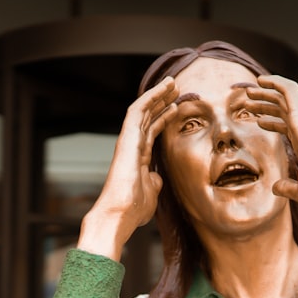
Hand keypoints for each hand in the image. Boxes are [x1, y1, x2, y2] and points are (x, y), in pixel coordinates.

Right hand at [81, 77, 178, 257]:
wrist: (121, 214)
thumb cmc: (133, 209)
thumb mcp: (152, 193)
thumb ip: (155, 181)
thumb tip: (158, 177)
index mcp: (138, 157)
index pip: (151, 131)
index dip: (164, 118)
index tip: (176, 107)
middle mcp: (132, 146)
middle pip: (148, 117)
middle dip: (162, 102)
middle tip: (176, 89)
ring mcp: (128, 140)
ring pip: (143, 110)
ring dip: (157, 95)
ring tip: (172, 83)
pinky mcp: (126, 137)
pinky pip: (137, 110)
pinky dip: (150, 97)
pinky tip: (163, 88)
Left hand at [246, 75, 297, 230]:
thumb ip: (288, 187)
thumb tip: (276, 188)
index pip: (289, 125)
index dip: (272, 121)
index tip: (257, 120)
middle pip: (285, 109)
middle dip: (266, 102)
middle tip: (247, 98)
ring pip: (286, 97)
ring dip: (267, 90)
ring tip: (248, 89)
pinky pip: (291, 92)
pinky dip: (277, 82)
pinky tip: (262, 80)